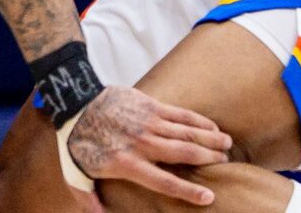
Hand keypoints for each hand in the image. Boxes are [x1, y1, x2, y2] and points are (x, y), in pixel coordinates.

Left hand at [67, 86, 231, 205]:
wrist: (73, 102)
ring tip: (227, 145)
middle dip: (207, 159)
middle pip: (183, 154)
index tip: (208, 198)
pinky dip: (198, 121)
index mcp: (127, 164)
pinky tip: (211, 127)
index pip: (164, 182)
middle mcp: (141, 144)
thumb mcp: (76, 176)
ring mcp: (147, 122)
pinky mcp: (148, 105)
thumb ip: (89, 200)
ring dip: (209, 139)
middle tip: (225, 163)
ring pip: (186, 133)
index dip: (188, 192)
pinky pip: (179, 114)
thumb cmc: (76, 142)